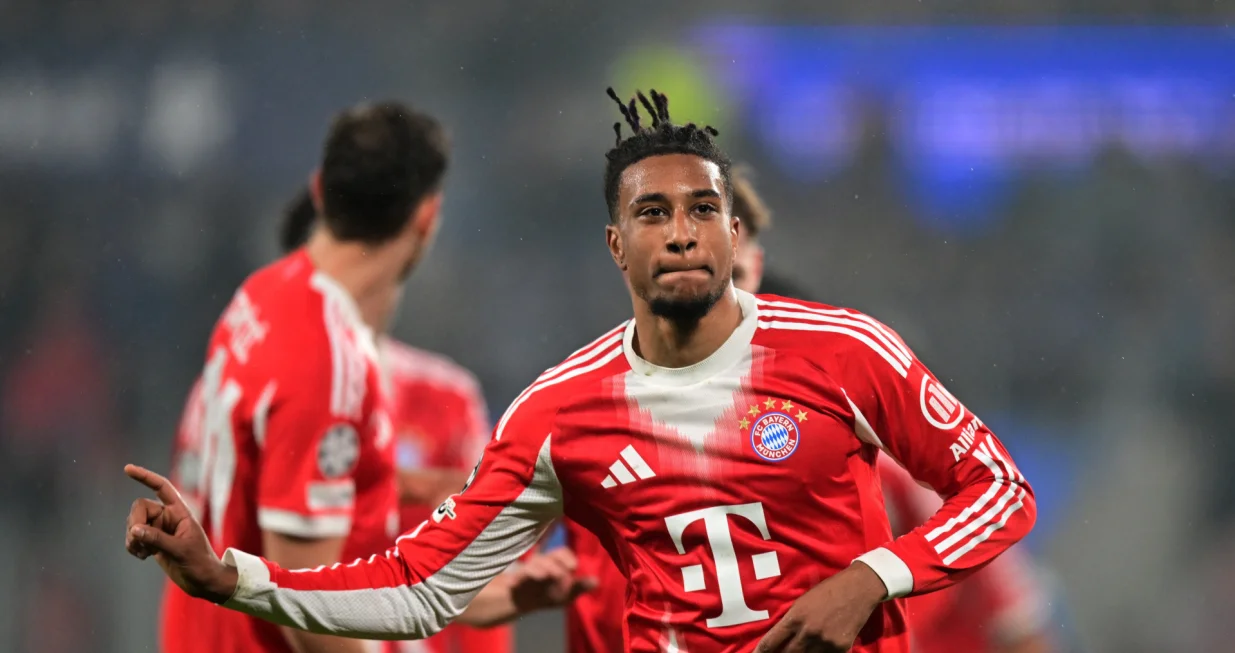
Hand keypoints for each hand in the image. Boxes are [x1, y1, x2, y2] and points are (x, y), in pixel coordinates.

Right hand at [124, 464, 237, 603]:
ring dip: (132, 538)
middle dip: (134, 523)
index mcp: (180, 512)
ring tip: (144, 553)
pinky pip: (133, 537)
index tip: (127, 469)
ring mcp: (159, 529)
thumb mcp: (180, 550)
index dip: (145, 477)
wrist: (203, 582)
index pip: (162, 487)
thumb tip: (134, 530)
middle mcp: (168, 517)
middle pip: (139, 508)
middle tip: (138, 541)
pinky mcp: (153, 542)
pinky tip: (142, 556)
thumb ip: (157, 539)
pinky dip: (132, 546)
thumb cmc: (199, 563)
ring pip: (133, 523)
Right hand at [508, 548, 595, 612]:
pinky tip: (533, 579)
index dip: (568, 559)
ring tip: (548, 576)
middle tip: (563, 573)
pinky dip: (525, 576)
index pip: (562, 552)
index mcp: (555, 562)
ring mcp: (529, 568)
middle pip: (551, 556)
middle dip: (557, 564)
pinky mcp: (517, 578)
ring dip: (543, 568)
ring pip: (537, 562)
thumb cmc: (548, 594)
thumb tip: (597, 581)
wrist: (522, 601)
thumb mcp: (566, 594)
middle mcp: (542, 561)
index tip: (573, 568)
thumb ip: (579, 587)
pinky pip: (522, 574)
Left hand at [755, 562, 887, 652]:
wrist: (859, 589)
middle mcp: (808, 632)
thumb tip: (780, 637)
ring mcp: (825, 643)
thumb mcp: (803, 601)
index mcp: (795, 618)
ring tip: (798, 651)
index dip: (761, 652)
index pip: (771, 642)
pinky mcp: (841, 648)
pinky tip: (817, 650)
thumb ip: (791, 620)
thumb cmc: (828, 590)